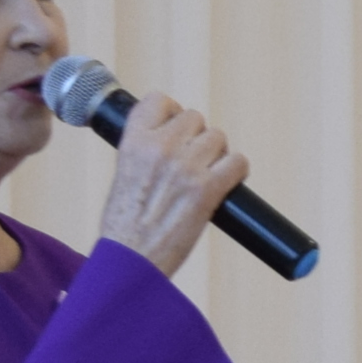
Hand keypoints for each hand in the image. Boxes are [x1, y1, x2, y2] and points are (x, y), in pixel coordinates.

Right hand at [98, 93, 247, 276]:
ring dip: (218, 154)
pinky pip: (238, 162)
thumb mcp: (123, 174)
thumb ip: (145, 151)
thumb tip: (173, 137)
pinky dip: (237, 172)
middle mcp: (160, 148)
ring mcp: (186, 167)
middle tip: (193, 162)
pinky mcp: (207, 190)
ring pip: (218, 137)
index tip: (175, 129)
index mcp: (133, 142)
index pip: (159, 100)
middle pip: (195, 118)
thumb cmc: (124, 227)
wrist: (130, 262)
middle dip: (197, 138)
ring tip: (207, 176)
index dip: (172, 113)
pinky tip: (226, 185)